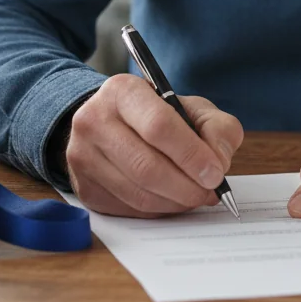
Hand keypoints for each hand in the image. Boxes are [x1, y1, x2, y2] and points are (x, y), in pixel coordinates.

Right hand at [66, 74, 243, 216]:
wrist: (111, 125)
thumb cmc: (158, 116)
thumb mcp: (193, 109)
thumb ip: (218, 128)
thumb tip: (218, 163)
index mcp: (122, 91)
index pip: (158, 126)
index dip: (191, 154)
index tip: (215, 173)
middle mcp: (94, 120)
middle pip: (146, 166)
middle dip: (187, 186)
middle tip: (209, 192)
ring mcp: (82, 156)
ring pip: (138, 193)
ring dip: (175, 202)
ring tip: (195, 195)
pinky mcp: (83, 187)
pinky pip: (128, 209)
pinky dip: (158, 210)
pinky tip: (171, 199)